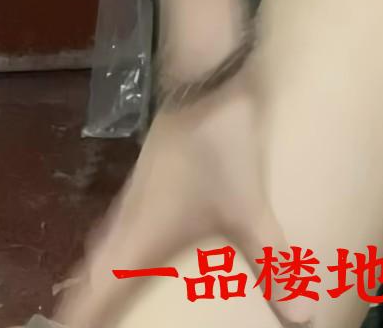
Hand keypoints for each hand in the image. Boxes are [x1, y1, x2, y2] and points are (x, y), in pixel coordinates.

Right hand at [62, 69, 309, 327]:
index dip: (79, 318)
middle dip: (86, 301)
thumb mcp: (248, 211)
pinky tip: (134, 243)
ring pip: (105, 247)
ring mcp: (134, 195)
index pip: (93, 294)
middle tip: (83, 320)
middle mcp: (126, 222)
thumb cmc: (216, 150)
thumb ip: (272, 264)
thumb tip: (303, 318)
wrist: (203, 79)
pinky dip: (117, 246)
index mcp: (137, 241)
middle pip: (93, 274)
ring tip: (100, 295)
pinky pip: (119, 225)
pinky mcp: (148, 176)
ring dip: (100, 274)